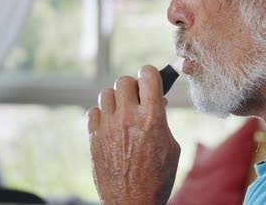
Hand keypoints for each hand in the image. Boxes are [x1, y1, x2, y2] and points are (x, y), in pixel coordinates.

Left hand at [87, 65, 180, 204]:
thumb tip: (157, 102)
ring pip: (106, 93)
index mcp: (152, 118)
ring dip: (117, 99)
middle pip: (124, 80)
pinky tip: (110, 125)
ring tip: (123, 113)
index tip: (151, 79)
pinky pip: (93, 111)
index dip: (150, 74)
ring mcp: (108, 127)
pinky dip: (102, 114)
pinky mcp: (93, 137)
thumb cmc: (157, 179)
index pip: (148, 75)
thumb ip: (162, 120)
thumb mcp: (171, 147)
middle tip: (137, 99)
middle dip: (133, 87)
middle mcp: (128, 118)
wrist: (132, 203)